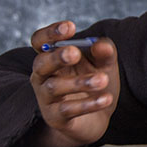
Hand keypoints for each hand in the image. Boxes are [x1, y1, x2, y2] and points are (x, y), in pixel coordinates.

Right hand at [27, 21, 118, 146]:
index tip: (70, 27)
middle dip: (57, 57)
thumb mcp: (104, 65)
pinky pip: (67, 109)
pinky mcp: (55, 117)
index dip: (50, 33)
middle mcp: (43, 76)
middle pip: (41, 63)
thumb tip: (101, 45)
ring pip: (54, 87)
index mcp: (52, 57)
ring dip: (79, 82)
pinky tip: (106, 99)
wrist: (96, 120)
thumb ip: (105, 53)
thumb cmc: (95, 84)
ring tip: (102, 80)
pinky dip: (88, 104)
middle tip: (75, 53)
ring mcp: (46, 98)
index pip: (40, 41)